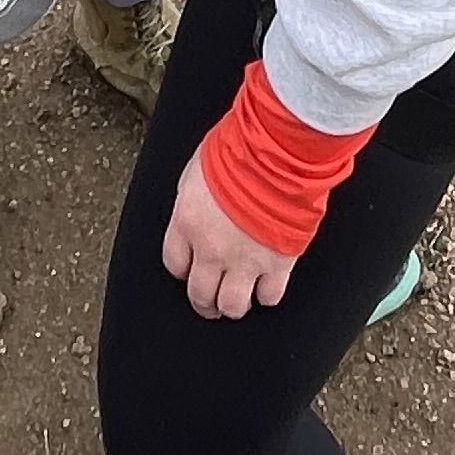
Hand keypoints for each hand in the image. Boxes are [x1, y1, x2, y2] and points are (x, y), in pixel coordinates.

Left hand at [162, 150, 297, 321]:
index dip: (183, 270)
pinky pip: (269, 297)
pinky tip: (266, 285)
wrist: (278, 152)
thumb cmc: (241, 148)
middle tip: (210, 299)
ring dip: (232, 304)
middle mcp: (212, 248)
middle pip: (200, 294)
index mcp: (188, 222)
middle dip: (204, 300)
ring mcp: (245, 260)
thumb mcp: (199, 168)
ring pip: (232, 306)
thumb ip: (194, 198)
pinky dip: (266, 295)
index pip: (175, 264)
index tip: (190, 269)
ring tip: (237, 296)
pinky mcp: (277, 263)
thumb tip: (196, 210)